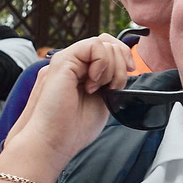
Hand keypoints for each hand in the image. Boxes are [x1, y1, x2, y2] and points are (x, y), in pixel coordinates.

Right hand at [6, 33, 140, 179]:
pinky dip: (102, 63)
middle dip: (121, 63)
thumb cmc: (73, 129)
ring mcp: (68, 60)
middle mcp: (75, 64)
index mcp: (83, 72)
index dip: (124, 56)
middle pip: (108, 42)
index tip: (130, 73)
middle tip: (113, 87)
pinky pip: (93, 45)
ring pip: (103, 43)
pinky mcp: (63, 60)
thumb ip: (110, 81)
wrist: (53, 141)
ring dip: (112, 67)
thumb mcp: (102, 100)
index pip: (108, 48)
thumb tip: (126, 67)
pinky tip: (93, 83)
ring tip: (99, 88)